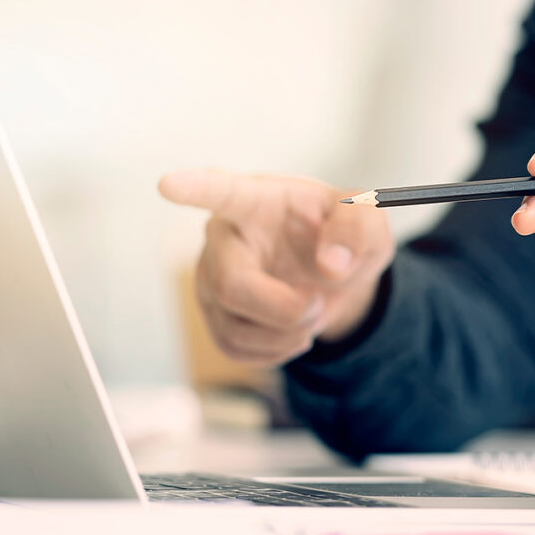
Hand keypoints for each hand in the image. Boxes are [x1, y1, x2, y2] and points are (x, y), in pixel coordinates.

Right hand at [159, 169, 393, 364]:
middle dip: (282, 309)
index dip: (194, 188)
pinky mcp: (214, 315)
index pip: (221, 190)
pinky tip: (295, 333)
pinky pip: (234, 348)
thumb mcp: (367, 222)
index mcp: (256, 200)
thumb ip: (355, 230)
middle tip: (317, 306)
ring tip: (313, 314)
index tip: (168, 183)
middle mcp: (223, 238)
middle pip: (230, 284)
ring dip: (287, 333)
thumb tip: (331, 265)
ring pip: (234, 325)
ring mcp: (211, 278)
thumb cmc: (341, 234)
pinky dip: (276, 352)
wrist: (334, 274)